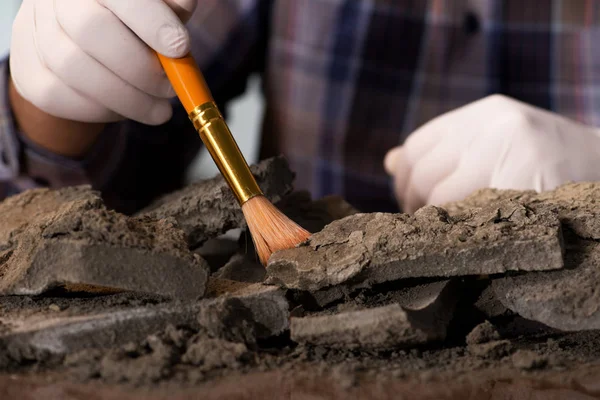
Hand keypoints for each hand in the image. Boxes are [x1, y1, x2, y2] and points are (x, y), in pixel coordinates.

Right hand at [10, 0, 197, 125]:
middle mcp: (56, 0)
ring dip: (128, 97)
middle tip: (170, 88)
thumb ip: (172, 8)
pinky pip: (62, 97)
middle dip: (139, 67)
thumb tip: (184, 15)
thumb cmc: (133, 25)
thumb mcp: (158, 11)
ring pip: (75, 68)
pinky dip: (103, 110)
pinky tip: (128, 107)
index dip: (151, 20)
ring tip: (160, 108)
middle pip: (90, 29)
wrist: (83, 49)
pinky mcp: (29, 74)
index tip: (180, 47)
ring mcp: (34, 33)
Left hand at [384, 94, 599, 212]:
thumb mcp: (495, 143)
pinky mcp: (531, 185)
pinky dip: (461, 233)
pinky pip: (473, 217)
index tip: (408, 202)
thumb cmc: (545, 163)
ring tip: (444, 233)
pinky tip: (467, 241)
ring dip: (433, 222)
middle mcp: (498, 126)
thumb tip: (390, 161)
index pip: (417, 146)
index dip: (403, 179)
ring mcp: (515, 153)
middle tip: (422, 225)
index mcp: (487, 113)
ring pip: (442, 198)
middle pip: (424, 173)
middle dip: (413, 205)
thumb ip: (445, 151)